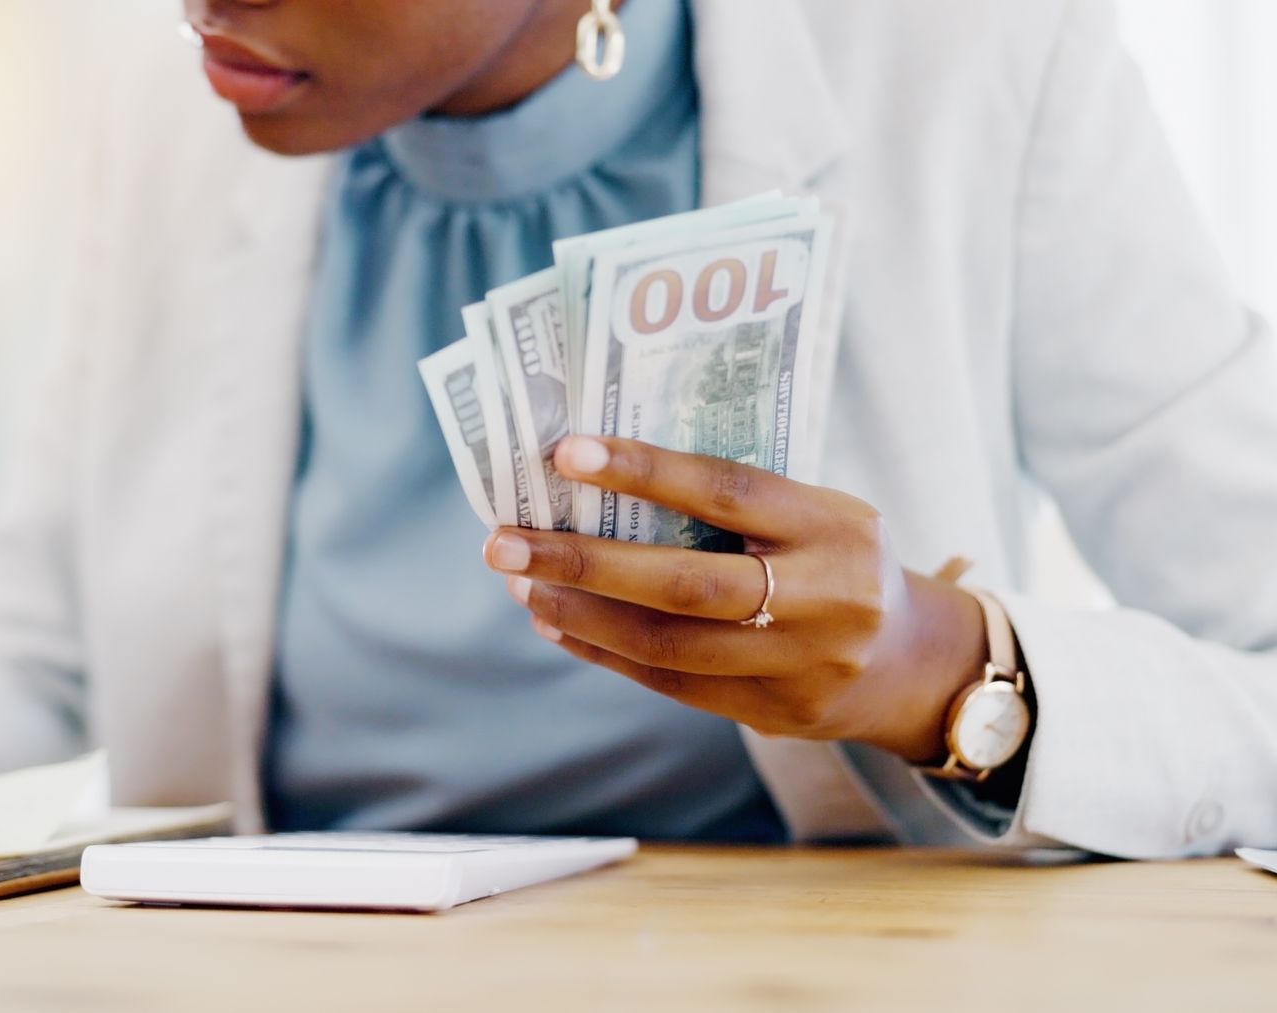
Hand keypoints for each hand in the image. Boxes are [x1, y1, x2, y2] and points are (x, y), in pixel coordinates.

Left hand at [483, 436, 986, 763]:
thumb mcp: (816, 513)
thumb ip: (735, 502)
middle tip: (503, 542)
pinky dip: (606, 652)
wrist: (914, 663)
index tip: (565, 455)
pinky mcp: (776, 713)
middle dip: (583, 561)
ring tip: (520, 583)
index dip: (642, 471)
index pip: (724, 490)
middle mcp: (823, 597)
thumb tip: (604, 477)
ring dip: (581, 613)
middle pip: (684, 582)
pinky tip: (557, 623)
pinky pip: (673, 684)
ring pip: (669, 644)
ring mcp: (801, 664)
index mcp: (832, 524)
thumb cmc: (838, 561)